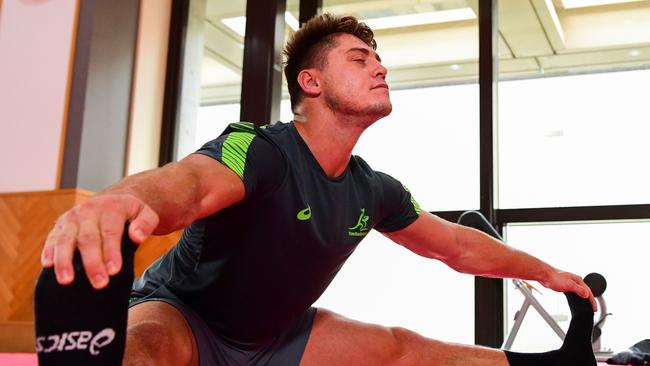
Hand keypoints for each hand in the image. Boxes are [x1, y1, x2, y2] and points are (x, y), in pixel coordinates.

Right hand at [40, 193, 158, 288]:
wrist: (113, 200)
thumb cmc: (130, 213)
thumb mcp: (146, 213)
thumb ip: (145, 223)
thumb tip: (137, 236)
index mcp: (110, 209)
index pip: (110, 232)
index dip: (111, 252)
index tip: (114, 271)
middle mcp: (88, 212)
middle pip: (88, 239)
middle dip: (93, 263)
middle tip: (99, 283)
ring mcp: (71, 219)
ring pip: (65, 240)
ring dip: (64, 261)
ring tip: (66, 280)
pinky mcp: (59, 226)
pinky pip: (51, 239)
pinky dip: (48, 252)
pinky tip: (48, 266)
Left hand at [539, 270, 597, 311]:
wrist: (544, 275)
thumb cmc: (555, 278)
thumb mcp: (569, 285)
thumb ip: (579, 290)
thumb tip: (587, 295)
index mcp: (578, 280)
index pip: (589, 292)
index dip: (592, 301)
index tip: (595, 308)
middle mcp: (576, 281)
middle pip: (586, 292)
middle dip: (590, 300)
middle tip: (593, 308)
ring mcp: (570, 283)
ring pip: (580, 292)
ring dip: (584, 298)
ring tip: (587, 305)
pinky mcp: (565, 285)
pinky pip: (574, 292)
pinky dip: (577, 297)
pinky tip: (576, 300)